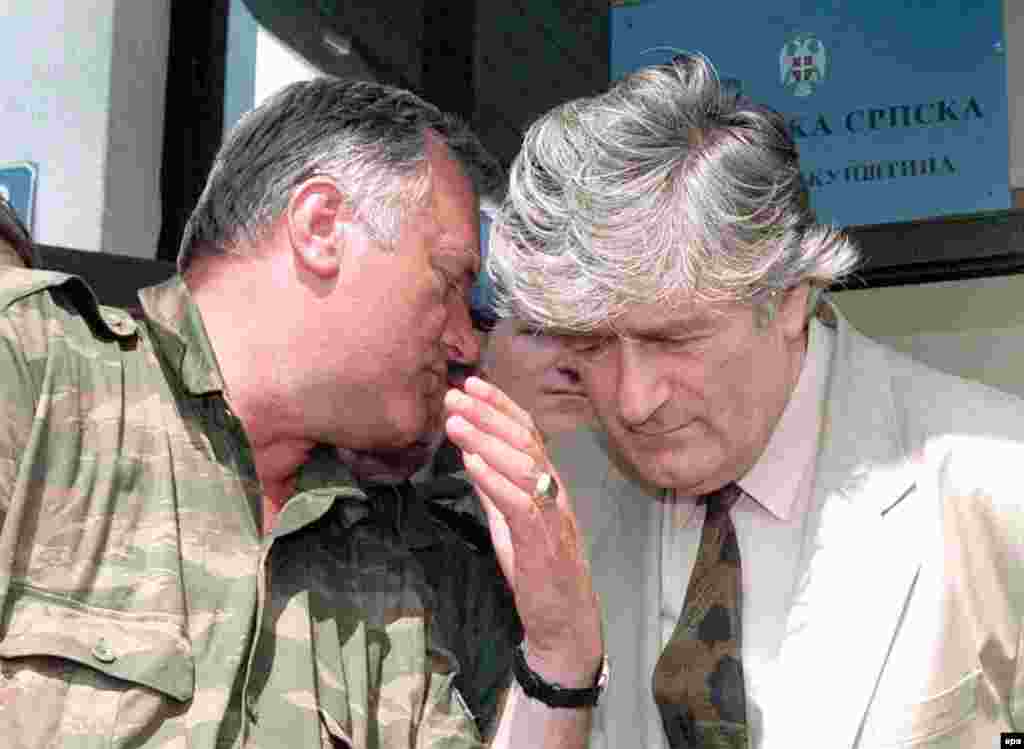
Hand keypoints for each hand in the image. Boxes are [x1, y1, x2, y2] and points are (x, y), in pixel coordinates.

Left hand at [444, 376, 602, 685]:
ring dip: (487, 440)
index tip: (471, 383)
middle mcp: (555, 493)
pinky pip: (521, 505)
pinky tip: (471, 464)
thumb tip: (471, 454)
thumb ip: (495, 489)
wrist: (565, 622)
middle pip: (525, 442)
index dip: (501, 405)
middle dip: (488, 414)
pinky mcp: (542, 544)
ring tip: (455, 421)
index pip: (528, 432)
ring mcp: (552, 517)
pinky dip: (495, 481)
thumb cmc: (539, 571)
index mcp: (549, 484)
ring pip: (525, 467)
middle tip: (454, 395)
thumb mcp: (511, 522)